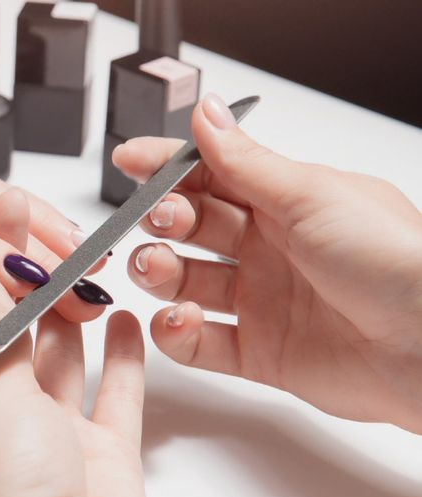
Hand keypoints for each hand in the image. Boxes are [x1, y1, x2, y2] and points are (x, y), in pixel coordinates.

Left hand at [0, 190, 158, 496]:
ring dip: (74, 312)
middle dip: (34, 281)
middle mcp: (2, 420)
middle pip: (19, 334)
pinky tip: (124, 317)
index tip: (5, 212)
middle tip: (53, 223)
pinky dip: (120, 358)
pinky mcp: (104, 454)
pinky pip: (113, 395)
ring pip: (65, 359)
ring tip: (90, 257)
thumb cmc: (7, 494)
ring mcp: (55, 436)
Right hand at [114, 93, 421, 432]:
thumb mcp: (311, 196)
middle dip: (163, 221)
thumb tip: (204, 116)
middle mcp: (272, 250)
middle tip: (156, 221)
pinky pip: (199, 344)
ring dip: (159, 274)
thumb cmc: (392, 261)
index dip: (169, 168)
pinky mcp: (259, 354)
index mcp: (289, 202)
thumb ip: (245, 162)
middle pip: (193, 229)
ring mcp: (263, 303)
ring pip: (186, 284)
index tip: (129, 161)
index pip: (213, 176)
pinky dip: (176, 333)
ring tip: (155, 269)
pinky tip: (177, 319)